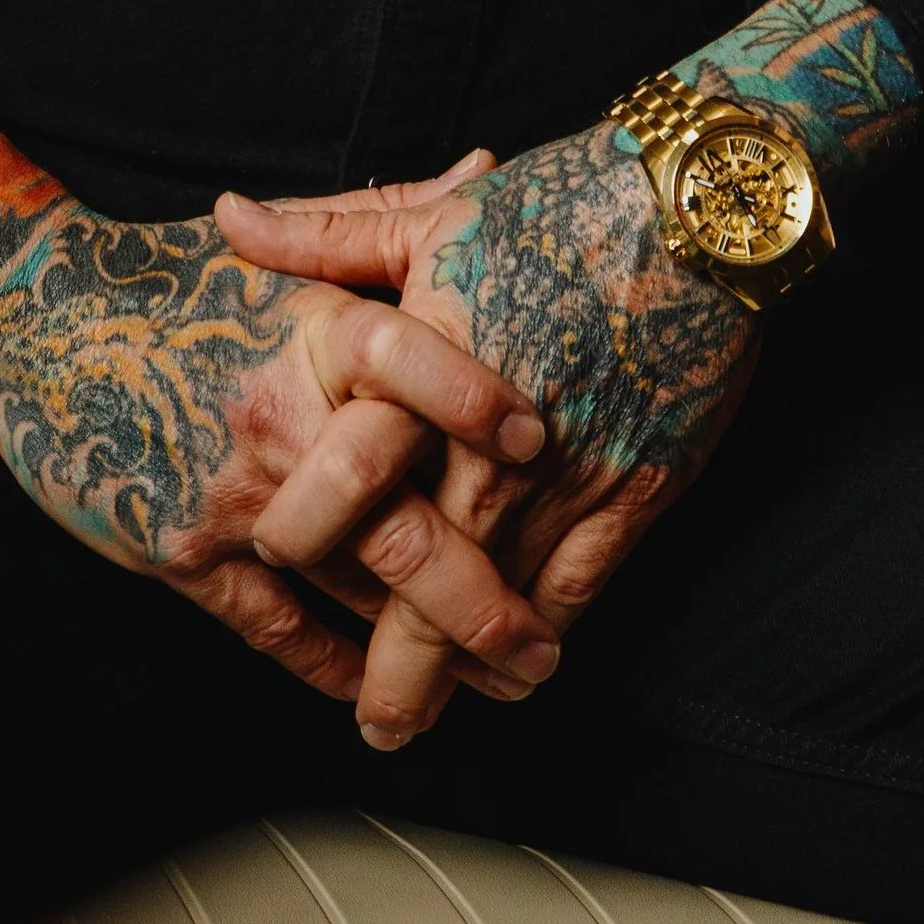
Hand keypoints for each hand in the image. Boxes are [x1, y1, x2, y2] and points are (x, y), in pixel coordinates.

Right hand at [0, 82, 556, 708]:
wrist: (28, 317)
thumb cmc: (161, 273)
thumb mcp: (270, 241)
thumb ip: (386, 217)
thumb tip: (487, 170)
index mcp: (306, 331)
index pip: (405, 360)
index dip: (473, 400)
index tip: (542, 444)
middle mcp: (274, 416)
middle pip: (394, 522)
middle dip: (476, 598)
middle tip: (542, 646)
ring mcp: (227, 493)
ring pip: (344, 589)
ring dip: (422, 648)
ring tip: (493, 681)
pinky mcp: (179, 550)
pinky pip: (272, 627)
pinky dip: (329, 662)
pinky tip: (375, 685)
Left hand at [217, 120, 756, 745]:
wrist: (694, 212)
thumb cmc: (561, 201)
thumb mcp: (433, 215)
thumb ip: (326, 234)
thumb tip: (229, 218)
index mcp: (427, 370)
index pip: (348, 478)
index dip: (307, 539)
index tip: (273, 572)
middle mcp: (492, 443)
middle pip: (427, 578)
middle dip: (397, 666)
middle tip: (374, 722)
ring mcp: (568, 475)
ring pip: (503, 602)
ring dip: (465, 671)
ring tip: (430, 717)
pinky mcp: (634, 488)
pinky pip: (581, 584)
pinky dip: (545, 633)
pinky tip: (522, 666)